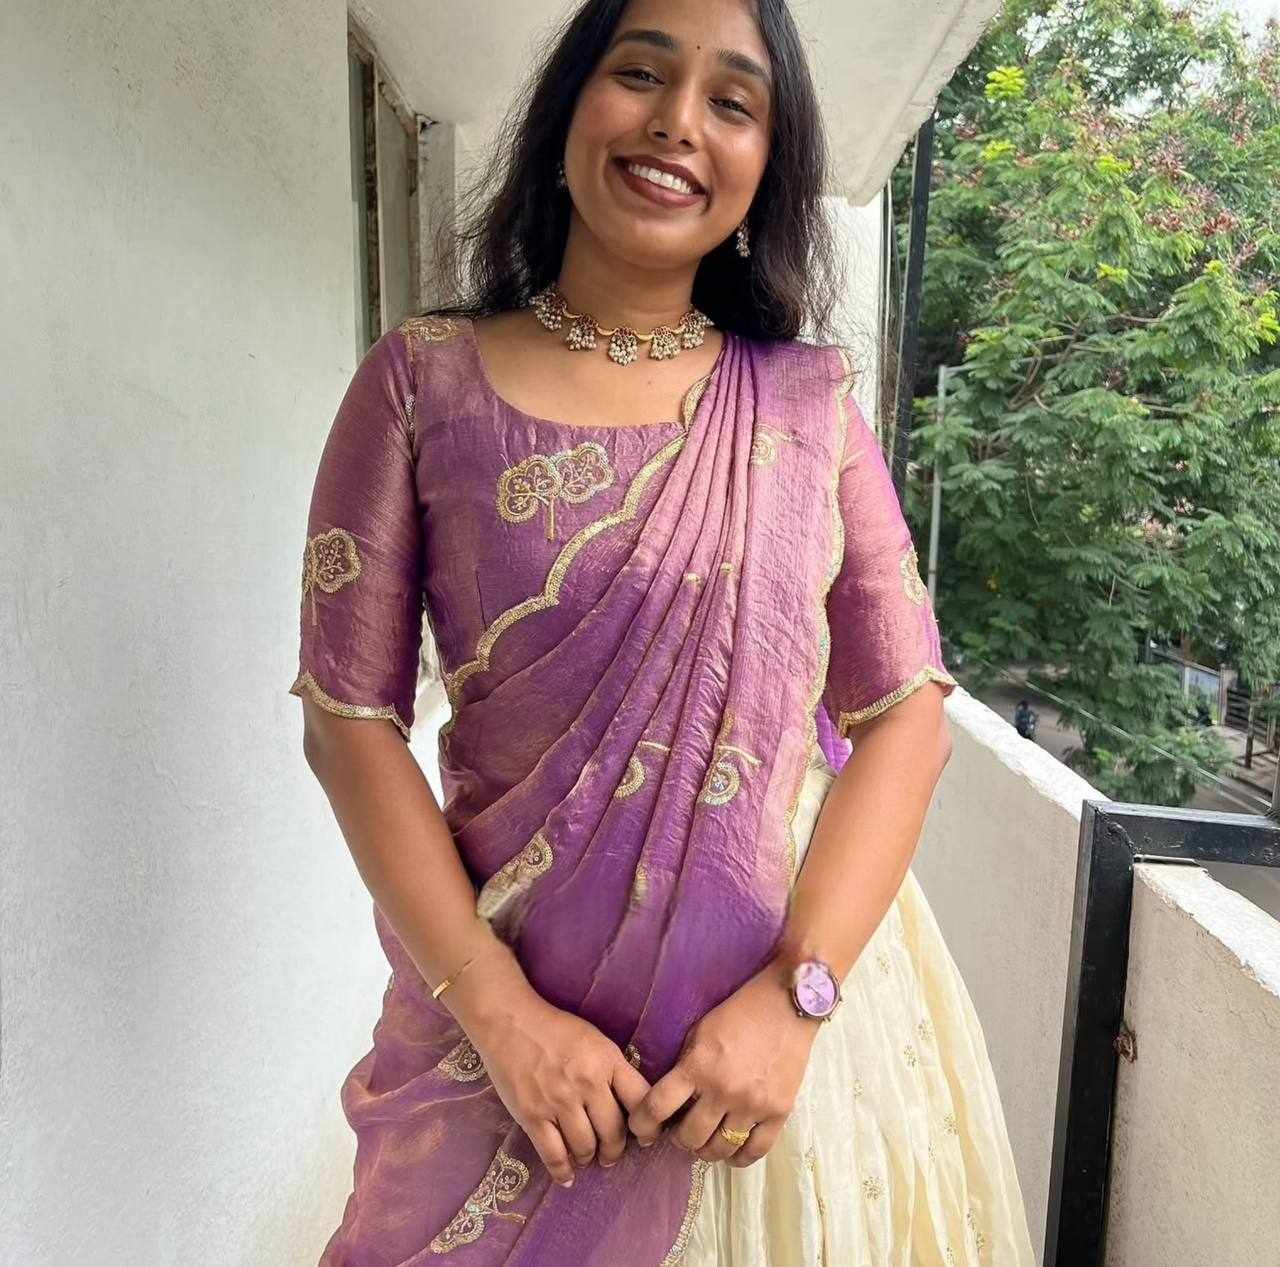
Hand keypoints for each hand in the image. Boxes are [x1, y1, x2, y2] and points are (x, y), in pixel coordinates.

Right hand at [451, 948, 650, 1186]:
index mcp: (607, 1061)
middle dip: (615, 1150)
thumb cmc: (555, 1029)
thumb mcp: (595, 1040)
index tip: (646, 1138)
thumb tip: (631, 1105)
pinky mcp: (532, 1115)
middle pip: (614, 1131)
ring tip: (588, 1158)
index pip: (641, 1100)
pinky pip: (553, 1154)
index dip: (649, 1126)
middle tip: (611, 1154)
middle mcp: (587, 1083)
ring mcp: (559, 1101)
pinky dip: (562, 1171)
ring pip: (585, 1147)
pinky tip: (567, 1176)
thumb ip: (613, 1070)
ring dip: (589, 1158)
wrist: (509, 1022)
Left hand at [627, 960, 819, 1166]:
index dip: (642, 1123)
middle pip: (689, 1137)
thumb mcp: (700, 1033)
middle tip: (680, 1131)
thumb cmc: (738, 1014)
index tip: (640, 1128)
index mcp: (698, 1066)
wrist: (785, 1006)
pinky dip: (739, 1158)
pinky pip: (755, 1151)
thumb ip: (685, 1066)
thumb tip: (670, 1101)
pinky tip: (731, 1152)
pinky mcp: (779, 1112)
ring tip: (705, 1142)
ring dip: (706, 1150)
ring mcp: (753, 1105)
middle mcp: (724, 1090)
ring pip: (720, 1148)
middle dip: (679, 1138)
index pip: (658, 1107)